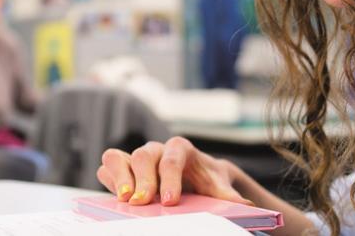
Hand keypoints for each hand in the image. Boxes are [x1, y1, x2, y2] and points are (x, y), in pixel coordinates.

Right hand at [97, 136, 253, 206]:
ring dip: (119, 176)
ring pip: (119, 156)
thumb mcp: (219, 186)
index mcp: (180, 149)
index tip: (171, 201)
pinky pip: (108, 164)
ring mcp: (136, 157)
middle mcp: (156, 149)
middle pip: (143, 156)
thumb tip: (246, 204)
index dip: (169, 178)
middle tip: (142, 203)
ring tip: (124, 199)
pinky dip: (108, 178)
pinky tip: (114, 196)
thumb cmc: (206, 180)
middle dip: (142, 180)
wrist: (196, 176)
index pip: (172, 158)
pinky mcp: (122, 168)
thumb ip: (228, 195)